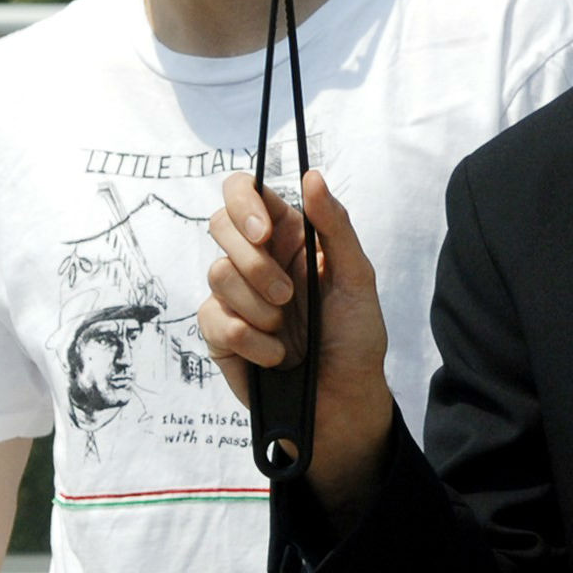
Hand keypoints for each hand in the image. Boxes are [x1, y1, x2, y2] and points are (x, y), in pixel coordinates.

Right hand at [201, 169, 394, 490]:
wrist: (342, 397)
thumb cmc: (355, 335)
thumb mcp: (357, 277)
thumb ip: (335, 225)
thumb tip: (311, 175)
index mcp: (289, 236)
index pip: (244, 192)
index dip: (242, 201)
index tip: (262, 232)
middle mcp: (256, 258)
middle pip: (218, 224)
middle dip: (254, 263)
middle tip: (288, 296)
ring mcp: (233, 295)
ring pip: (217, 273)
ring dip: (260, 306)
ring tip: (289, 329)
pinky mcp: (218, 332)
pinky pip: (215, 319)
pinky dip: (251, 339)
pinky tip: (276, 355)